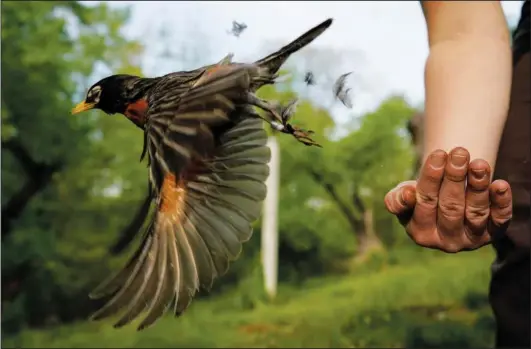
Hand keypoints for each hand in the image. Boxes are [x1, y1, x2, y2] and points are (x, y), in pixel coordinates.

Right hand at [384, 147, 512, 252]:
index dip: (431, 178)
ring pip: (475, 213)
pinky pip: (500, 220)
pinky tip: (500, 185)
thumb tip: (407, 195)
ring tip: (479, 163)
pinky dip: (501, 203)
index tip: (438, 153)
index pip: (424, 204)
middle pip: (450, 208)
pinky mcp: (493, 234)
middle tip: (459, 152)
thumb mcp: (403, 196)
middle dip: (455, 178)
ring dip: (478, 187)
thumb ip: (397, 199)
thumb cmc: (422, 196)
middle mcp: (446, 241)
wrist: (447, 202)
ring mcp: (471, 239)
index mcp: (420, 233)